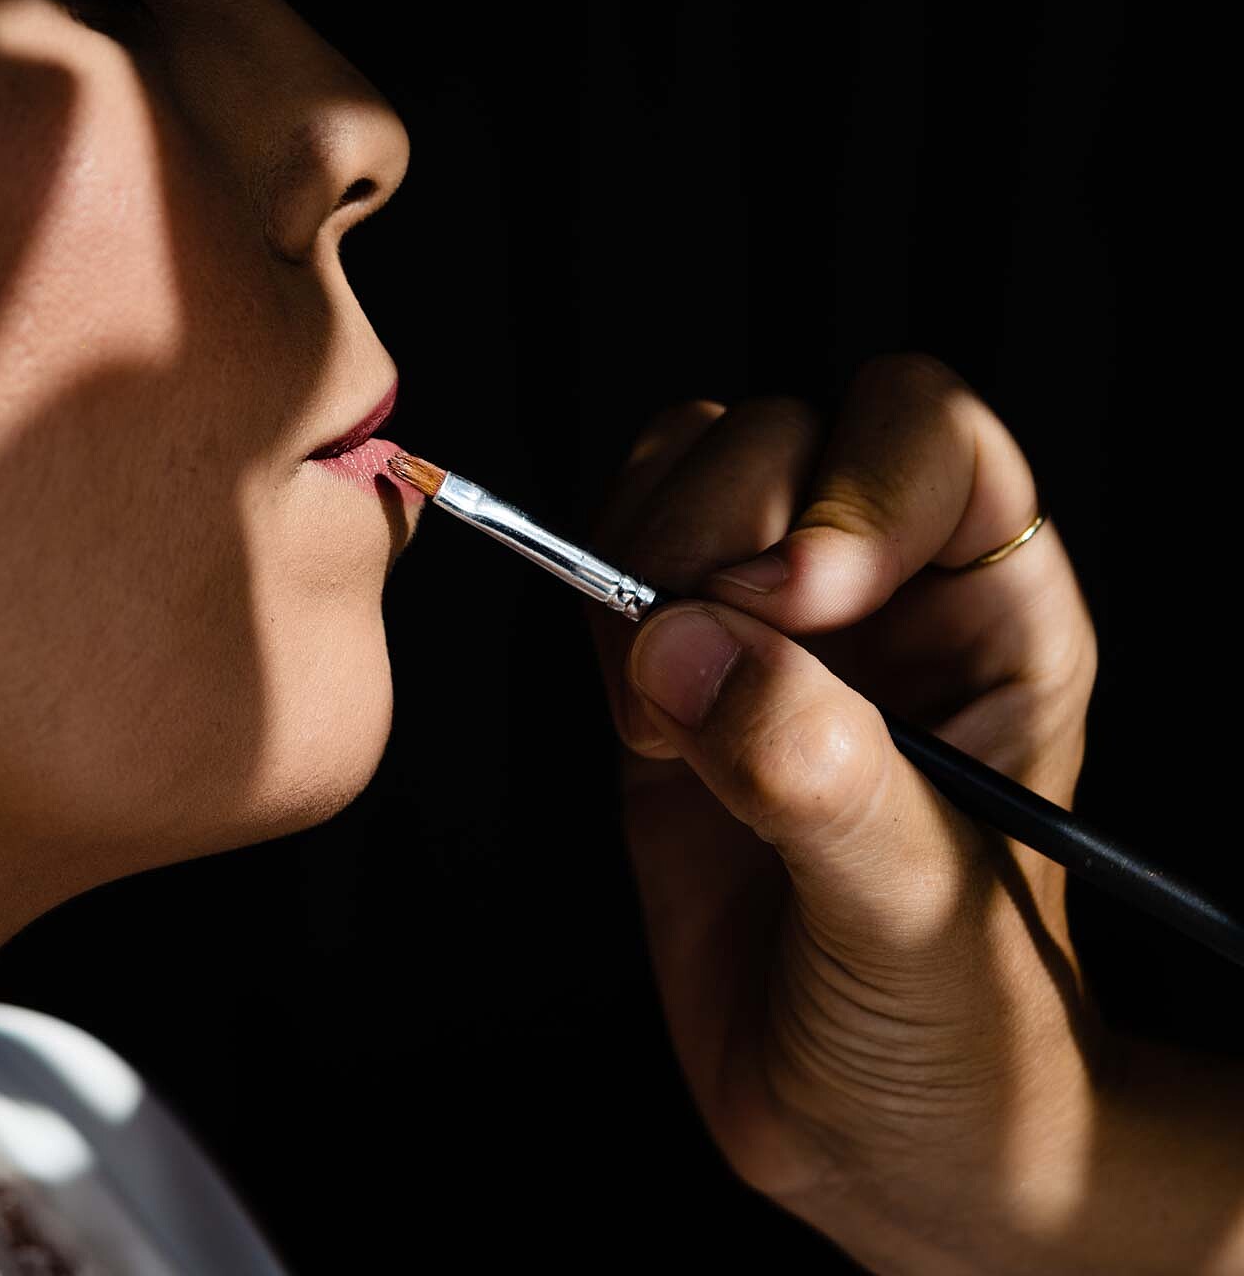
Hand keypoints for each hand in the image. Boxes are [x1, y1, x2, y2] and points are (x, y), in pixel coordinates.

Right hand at [588, 353, 1108, 1269]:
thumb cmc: (961, 1039)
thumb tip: (687, 650)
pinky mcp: (665, 690)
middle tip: (704, 669)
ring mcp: (763, 641)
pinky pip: (605, 567)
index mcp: (992, 621)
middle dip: (717, 529)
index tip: (795, 600)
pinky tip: (633, 716)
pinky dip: (586, 601)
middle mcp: (879, 606)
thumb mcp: (920, 915)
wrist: (880, 1140)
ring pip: (684, 479)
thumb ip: (822, 777)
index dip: (852, 488)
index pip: (929, 444)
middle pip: (784, 439)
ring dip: (639, 558)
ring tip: (662, 713)